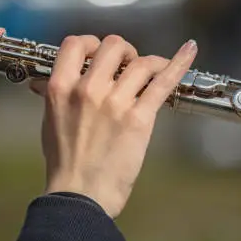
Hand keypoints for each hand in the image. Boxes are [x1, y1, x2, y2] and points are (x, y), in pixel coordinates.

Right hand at [30, 35, 197, 217]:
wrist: (80, 196)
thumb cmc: (65, 163)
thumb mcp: (50, 121)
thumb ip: (56, 95)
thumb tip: (53, 81)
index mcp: (61, 88)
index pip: (76, 44)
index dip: (90, 44)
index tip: (98, 53)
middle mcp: (88, 89)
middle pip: (113, 46)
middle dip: (123, 51)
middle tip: (127, 65)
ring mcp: (116, 102)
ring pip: (140, 62)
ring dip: (148, 62)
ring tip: (151, 70)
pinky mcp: (139, 118)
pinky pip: (162, 82)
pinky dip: (179, 62)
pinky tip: (190, 50)